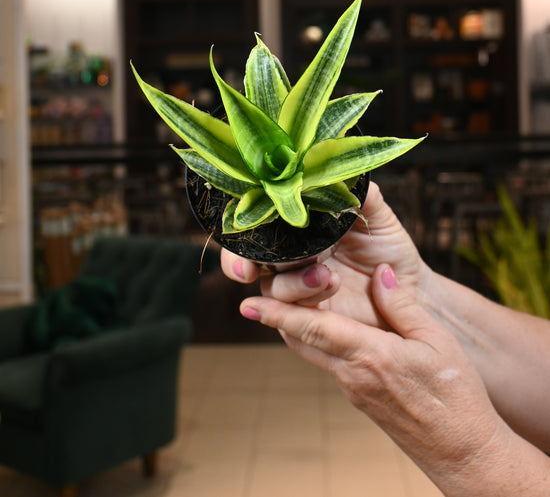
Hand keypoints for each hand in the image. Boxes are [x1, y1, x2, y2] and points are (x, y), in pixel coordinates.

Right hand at [221, 181, 431, 328]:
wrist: (413, 291)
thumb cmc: (389, 249)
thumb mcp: (375, 214)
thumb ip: (355, 193)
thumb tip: (340, 169)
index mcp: (298, 229)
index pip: (256, 225)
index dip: (241, 228)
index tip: (243, 233)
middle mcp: (289, 258)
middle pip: (246, 259)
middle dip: (241, 263)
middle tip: (249, 268)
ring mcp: (296, 290)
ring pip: (271, 287)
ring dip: (293, 282)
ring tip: (328, 276)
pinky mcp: (308, 320)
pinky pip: (290, 316)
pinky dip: (305, 301)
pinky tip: (329, 287)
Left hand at [238, 264, 515, 495]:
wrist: (464, 454)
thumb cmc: (457, 398)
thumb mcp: (437, 342)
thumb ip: (403, 306)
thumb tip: (379, 273)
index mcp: (370, 357)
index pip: (314, 329)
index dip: (278, 314)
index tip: (247, 304)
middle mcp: (353, 375)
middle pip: (303, 340)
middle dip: (277, 317)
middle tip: (257, 291)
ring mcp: (354, 390)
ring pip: (314, 352)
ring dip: (298, 327)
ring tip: (287, 300)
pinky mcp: (361, 398)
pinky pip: (331, 362)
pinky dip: (321, 339)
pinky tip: (329, 323)